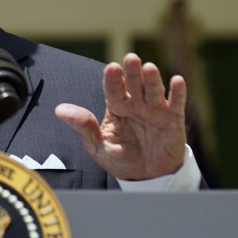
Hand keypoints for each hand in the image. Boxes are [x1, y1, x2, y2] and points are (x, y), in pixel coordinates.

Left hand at [55, 53, 186, 180]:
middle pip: (134, 85)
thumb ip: (84, 127)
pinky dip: (178, 93)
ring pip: (154, 90)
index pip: (113, 90)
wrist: (147, 179)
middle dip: (132, 72)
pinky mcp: (173, 120)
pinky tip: (177, 81)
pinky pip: (176, 104)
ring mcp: (155, 110)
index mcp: (117, 108)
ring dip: (152, 79)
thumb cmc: (121, 160)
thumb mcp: (98, 146)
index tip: (112, 68)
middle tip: (130, 58)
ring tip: (149, 67)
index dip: (113, 79)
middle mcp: (136, 104)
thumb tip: (59, 110)